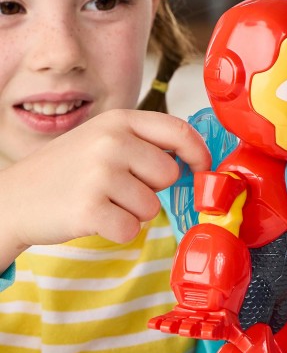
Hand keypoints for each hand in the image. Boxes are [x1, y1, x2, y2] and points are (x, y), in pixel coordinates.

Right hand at [0, 109, 210, 266]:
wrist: (14, 197)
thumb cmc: (66, 170)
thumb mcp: (102, 140)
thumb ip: (143, 143)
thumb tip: (190, 158)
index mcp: (118, 121)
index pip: (179, 131)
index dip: (199, 152)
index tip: (202, 168)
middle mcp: (111, 141)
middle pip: (169, 175)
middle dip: (151, 188)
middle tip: (119, 188)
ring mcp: (100, 174)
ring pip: (151, 207)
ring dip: (132, 212)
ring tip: (101, 201)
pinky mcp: (90, 208)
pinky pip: (132, 229)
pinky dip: (117, 230)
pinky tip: (93, 218)